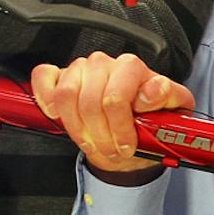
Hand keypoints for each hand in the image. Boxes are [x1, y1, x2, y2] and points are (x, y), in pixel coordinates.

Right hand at [30, 53, 193, 178]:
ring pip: (66, 96)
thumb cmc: (148, 119)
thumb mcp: (169, 112)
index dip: (120, 129)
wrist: (128, 130)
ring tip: (92, 142)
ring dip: (78, 128)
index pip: (115, 98)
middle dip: (101, 136)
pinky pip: (44, 78)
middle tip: (111, 151)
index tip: (127, 146)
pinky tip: (58, 115)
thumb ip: (168, 97)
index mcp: (132, 67)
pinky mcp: (59, 74)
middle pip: (90, 103)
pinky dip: (47, 99)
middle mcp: (105, 63)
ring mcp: (80, 68)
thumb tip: (153, 90)